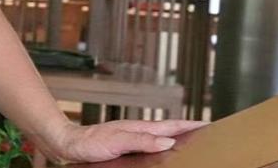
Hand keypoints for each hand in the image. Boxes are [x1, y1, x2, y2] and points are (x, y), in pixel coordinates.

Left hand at [45, 119, 205, 163]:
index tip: (210, 125)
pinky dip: (162, 148)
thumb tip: (169, 141)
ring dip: (177, 139)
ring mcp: (132, 139)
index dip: (191, 125)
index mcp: (140, 128)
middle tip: (208, 135)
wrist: (68, 144)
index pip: (171, 126)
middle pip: (170, 131)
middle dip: (189, 131)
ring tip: (193, 143)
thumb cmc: (88, 142)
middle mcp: (138, 132)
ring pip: (161, 138)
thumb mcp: (117, 141)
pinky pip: (151, 146)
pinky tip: (164, 153)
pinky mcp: (125, 148)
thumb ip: (142, 140)